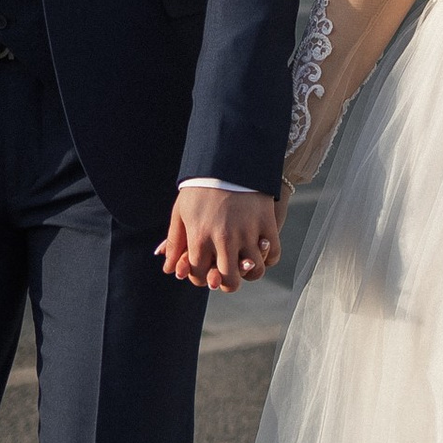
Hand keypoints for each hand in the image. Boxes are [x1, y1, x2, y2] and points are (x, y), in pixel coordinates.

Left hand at [156, 186, 281, 292]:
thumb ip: (174, 242)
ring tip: (246, 264)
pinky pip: (273, 254)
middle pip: (229, 282)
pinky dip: (268, 258)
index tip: (205, 271)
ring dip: (250, 273)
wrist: (227, 159)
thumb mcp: (180, 212)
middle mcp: (223, 239)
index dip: (201, 278)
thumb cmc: (200, 187)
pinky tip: (260, 252)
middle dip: (226, 283)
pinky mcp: (266, 223)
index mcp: (199, 238)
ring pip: (254, 272)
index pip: (200, 276)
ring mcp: (247, 232)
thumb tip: (169, 269)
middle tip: (227, 275)